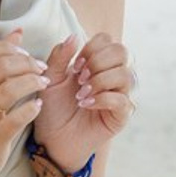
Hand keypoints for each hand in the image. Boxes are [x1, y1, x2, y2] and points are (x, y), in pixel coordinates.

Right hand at [0, 29, 47, 176]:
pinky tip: (38, 104)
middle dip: (26, 62)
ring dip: (33, 81)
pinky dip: (32, 107)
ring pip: (10, 89)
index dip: (6, 47)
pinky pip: (17, 117)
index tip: (24, 52)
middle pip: (0, 67)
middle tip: (41, 66)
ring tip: (43, 81)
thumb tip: (18, 32)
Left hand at [32, 32, 134, 171]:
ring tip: (81, 94)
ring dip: (100, 81)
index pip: (107, 40)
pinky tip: (86, 104)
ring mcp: (119, 94)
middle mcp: (112, 75)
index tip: (75, 64)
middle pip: (121, 52)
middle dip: (98, 62)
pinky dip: (102, 99)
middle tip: (80, 78)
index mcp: (97, 63)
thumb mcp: (50, 79)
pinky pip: (122, 100)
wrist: (52, 140)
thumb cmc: (53, 109)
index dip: (91, 48)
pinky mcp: (121, 115)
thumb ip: (59, 56)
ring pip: (125, 74)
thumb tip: (73, 36)